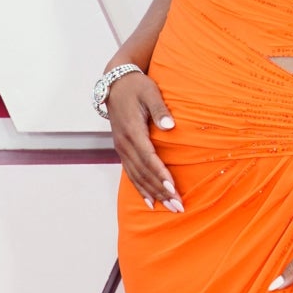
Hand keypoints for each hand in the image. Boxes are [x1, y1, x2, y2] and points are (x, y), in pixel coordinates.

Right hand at [106, 68, 181, 210]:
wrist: (114, 83)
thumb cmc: (136, 86)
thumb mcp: (150, 92)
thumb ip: (160, 109)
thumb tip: (170, 126)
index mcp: (132, 130)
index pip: (148, 157)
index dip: (160, 174)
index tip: (173, 189)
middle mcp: (124, 143)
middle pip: (143, 173)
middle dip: (161, 191)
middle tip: (178, 206)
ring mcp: (121, 148)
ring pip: (137, 176)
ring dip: (153, 194)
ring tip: (169, 208)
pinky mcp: (122, 150)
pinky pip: (131, 174)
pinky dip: (141, 189)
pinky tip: (151, 201)